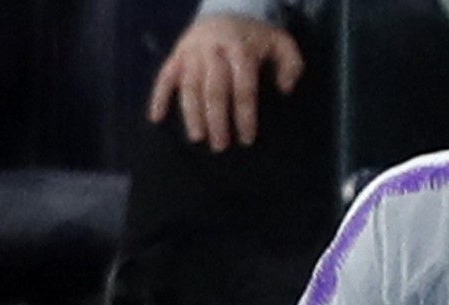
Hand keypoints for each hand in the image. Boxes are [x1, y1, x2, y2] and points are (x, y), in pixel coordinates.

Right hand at [147, 14, 305, 151]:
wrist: (222, 11)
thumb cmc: (253, 37)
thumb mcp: (280, 42)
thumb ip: (291, 64)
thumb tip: (285, 89)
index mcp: (240, 49)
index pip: (243, 87)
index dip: (244, 115)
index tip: (246, 139)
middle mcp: (213, 50)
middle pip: (214, 90)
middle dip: (217, 120)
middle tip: (220, 146)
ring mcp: (192, 52)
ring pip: (190, 86)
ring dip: (192, 114)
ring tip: (197, 138)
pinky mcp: (176, 55)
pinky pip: (165, 76)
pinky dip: (159, 96)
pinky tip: (156, 118)